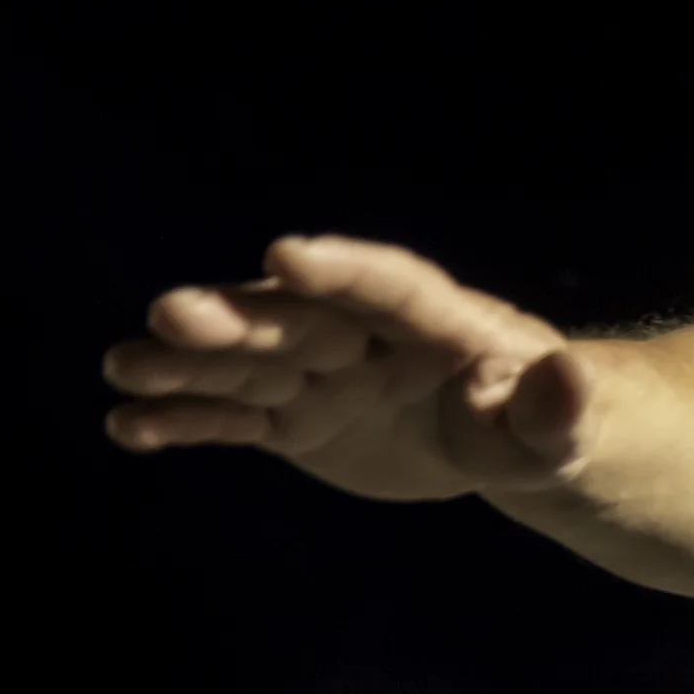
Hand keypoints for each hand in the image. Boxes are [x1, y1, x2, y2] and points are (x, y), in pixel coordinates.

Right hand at [102, 235, 604, 500]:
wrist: (506, 440)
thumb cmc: (544, 425)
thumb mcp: (561, 429)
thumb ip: (558, 409)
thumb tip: (570, 379)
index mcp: (441, 322)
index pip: (391, 286)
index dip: (343, 270)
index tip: (288, 253)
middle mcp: (369, 337)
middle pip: (300, 320)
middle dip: (238, 316)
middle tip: (172, 312)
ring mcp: (325, 376)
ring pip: (251, 364)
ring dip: (190, 364)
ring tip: (124, 366)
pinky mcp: (295, 419)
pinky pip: (234, 417)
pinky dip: (185, 421)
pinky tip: (128, 425)